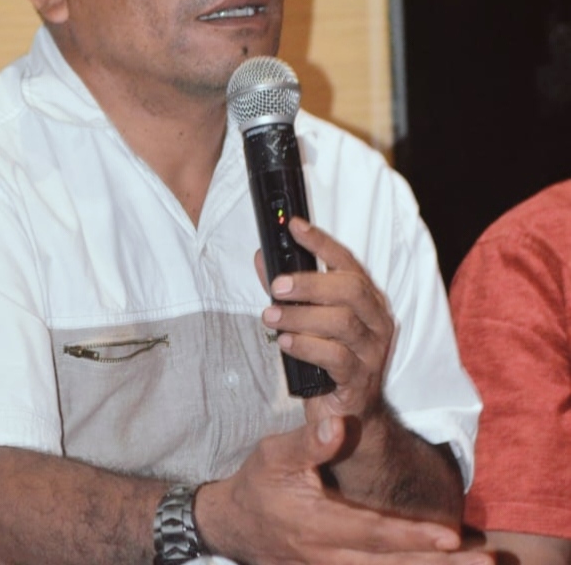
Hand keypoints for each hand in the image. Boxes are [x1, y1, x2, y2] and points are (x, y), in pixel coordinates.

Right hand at [196, 416, 491, 564]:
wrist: (236, 524)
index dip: (412, 536)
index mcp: (317, 527)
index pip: (373, 533)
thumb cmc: (258, 484)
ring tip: (478, 563)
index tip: (450, 536)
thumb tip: (337, 424)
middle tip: (488, 560)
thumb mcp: (274, 455)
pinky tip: (437, 564)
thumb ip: (308, 443)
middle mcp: (331, 557)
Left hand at [258, 217, 393, 422]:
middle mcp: (376, 320)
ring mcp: (372, 350)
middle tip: (277, 287)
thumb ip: (288, 290)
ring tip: (271, 317)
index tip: (294, 226)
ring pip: (341, 322)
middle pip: (349, 289)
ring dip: (301, 316)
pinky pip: (336, 358)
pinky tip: (286, 343)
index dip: (320, 242)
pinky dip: (307, 347)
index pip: (346, 261)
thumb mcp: (309, 318)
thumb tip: (263, 258)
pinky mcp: (361, 379)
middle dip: (310, 283)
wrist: (350, 413)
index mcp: (367, 299)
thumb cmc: (328, 357)